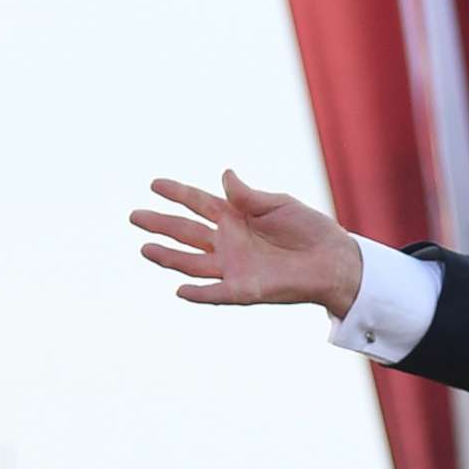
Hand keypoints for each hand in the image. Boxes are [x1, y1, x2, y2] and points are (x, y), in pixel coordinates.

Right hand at [131, 171, 364, 314]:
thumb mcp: (279, 204)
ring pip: (192, 262)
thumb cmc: (310, 229)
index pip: (198, 203)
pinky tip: (180, 290)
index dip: (176, 193)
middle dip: (160, 224)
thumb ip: (248, 196)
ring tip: (144, 248)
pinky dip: (199, 293)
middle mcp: (228, 242)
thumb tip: (224, 174)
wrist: (334, 259)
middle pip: (186, 232)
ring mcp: (234, 266)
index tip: (154, 184)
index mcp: (235, 216)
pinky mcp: (246, 289)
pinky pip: (217, 293)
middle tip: (134, 215)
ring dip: (168, 257)